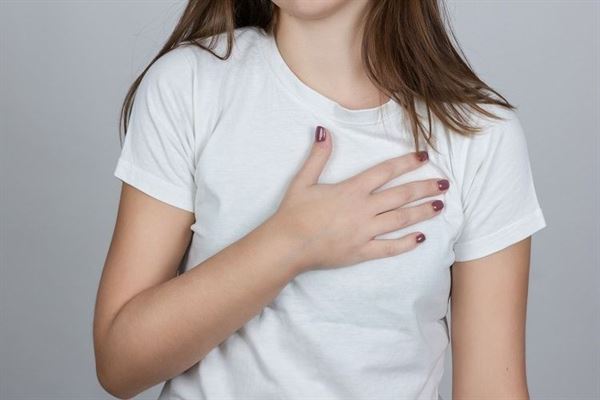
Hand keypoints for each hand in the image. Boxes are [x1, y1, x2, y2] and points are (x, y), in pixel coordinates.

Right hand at [270, 125, 448, 273]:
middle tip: (445, 184)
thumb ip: (318, 156)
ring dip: (422, 212)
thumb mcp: (303, 181)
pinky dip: (406, 243)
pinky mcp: (361, 252)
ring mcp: (364, 232)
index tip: (424, 156)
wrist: (287, 246)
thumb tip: (324, 131)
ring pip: (400, 220)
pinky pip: (389, 248)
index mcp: (351, 190)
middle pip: (401, 195)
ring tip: (440, 206)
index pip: (385, 172)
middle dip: (425, 188)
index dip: (406, 162)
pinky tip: (421, 238)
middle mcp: (363, 209)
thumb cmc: (293, 213)